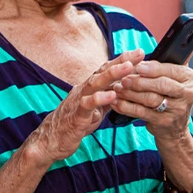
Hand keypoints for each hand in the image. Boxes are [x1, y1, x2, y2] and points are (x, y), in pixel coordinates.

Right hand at [26, 49, 145, 163]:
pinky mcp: (76, 116)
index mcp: (90, 88)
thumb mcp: (96, 109)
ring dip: (112, 74)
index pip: (107, 70)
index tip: (140, 52)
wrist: (52, 139)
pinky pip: (87, 105)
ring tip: (128, 67)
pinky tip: (112, 95)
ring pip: (95, 83)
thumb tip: (124, 89)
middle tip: (139, 53)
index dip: (123, 60)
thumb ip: (108, 98)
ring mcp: (79, 100)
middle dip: (122, 61)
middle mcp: (84, 89)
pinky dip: (99, 99)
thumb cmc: (75, 122)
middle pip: (103, 71)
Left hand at [110, 60, 192, 139]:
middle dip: (140, 81)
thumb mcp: (173, 77)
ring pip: (150, 99)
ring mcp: (176, 109)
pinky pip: (142, 113)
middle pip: (161, 85)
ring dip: (131, 93)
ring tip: (118, 89)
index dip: (152, 68)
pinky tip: (117, 103)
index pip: (170, 70)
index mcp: (188, 77)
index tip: (137, 66)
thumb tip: (150, 45)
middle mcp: (186, 93)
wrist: (174, 127)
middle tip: (124, 79)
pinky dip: (127, 107)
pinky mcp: (164, 122)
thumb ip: (164, 63)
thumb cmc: (170, 95)